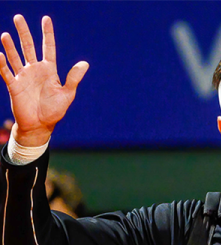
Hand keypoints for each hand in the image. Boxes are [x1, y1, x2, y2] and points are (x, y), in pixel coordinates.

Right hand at [0, 15, 87, 146]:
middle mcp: (35, 70)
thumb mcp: (67, 94)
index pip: (48, 47)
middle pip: (28, 47)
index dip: (47, 33)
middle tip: (18, 17)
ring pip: (15, 57)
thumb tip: (85, 63)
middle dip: (23, 32)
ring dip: (10, 46)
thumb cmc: (54, 110)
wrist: (40, 125)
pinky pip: (6, 72)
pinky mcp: (13, 85)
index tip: (46, 19)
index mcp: (49, 70)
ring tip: (6, 34)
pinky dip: (2, 64)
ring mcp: (23, 76)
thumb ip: (73, 78)